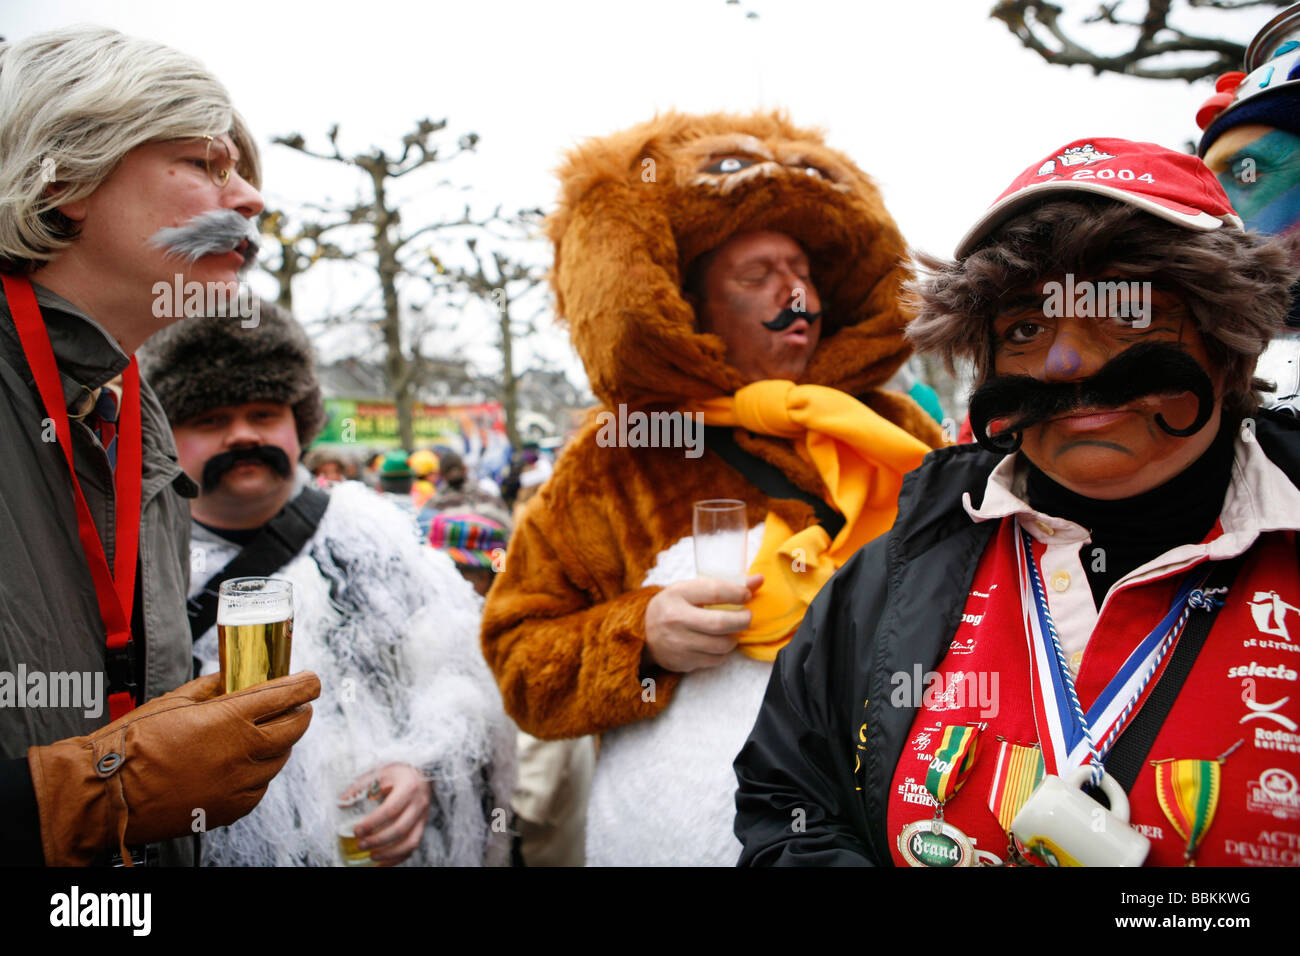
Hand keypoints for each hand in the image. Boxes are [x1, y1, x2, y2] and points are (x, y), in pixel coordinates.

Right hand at [28, 670, 319, 864]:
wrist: (109, 794)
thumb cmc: (134, 745)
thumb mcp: (174, 700)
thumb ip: (211, 688)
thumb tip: (230, 679)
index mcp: (232, 719)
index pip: (286, 696)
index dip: (305, 686)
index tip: (311, 682)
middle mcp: (243, 752)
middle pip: (294, 728)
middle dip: (299, 713)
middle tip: (296, 706)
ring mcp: (240, 783)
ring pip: (279, 760)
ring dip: (279, 744)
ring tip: (266, 735)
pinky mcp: (231, 808)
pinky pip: (260, 787)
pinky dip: (259, 773)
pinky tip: (245, 765)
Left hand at [347, 763, 432, 865]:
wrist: (423, 771)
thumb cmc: (399, 771)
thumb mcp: (380, 772)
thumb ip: (360, 786)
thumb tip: (341, 802)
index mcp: (408, 787)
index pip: (390, 810)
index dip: (373, 823)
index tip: (357, 831)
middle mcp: (419, 803)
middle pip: (400, 829)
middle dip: (378, 841)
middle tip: (360, 845)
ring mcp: (423, 816)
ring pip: (410, 842)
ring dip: (390, 854)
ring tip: (372, 856)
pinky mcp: (423, 825)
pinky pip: (413, 846)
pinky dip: (398, 858)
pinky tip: (383, 864)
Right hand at [643, 574, 762, 672]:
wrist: (644, 632)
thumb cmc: (674, 606)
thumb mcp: (691, 590)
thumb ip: (723, 586)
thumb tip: (759, 580)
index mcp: (678, 594)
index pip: (715, 592)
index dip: (737, 593)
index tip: (747, 595)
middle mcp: (675, 618)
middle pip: (720, 623)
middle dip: (742, 620)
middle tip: (747, 617)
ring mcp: (678, 643)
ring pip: (720, 645)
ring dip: (734, 638)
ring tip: (733, 631)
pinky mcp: (682, 661)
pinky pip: (714, 660)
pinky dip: (723, 653)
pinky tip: (719, 644)